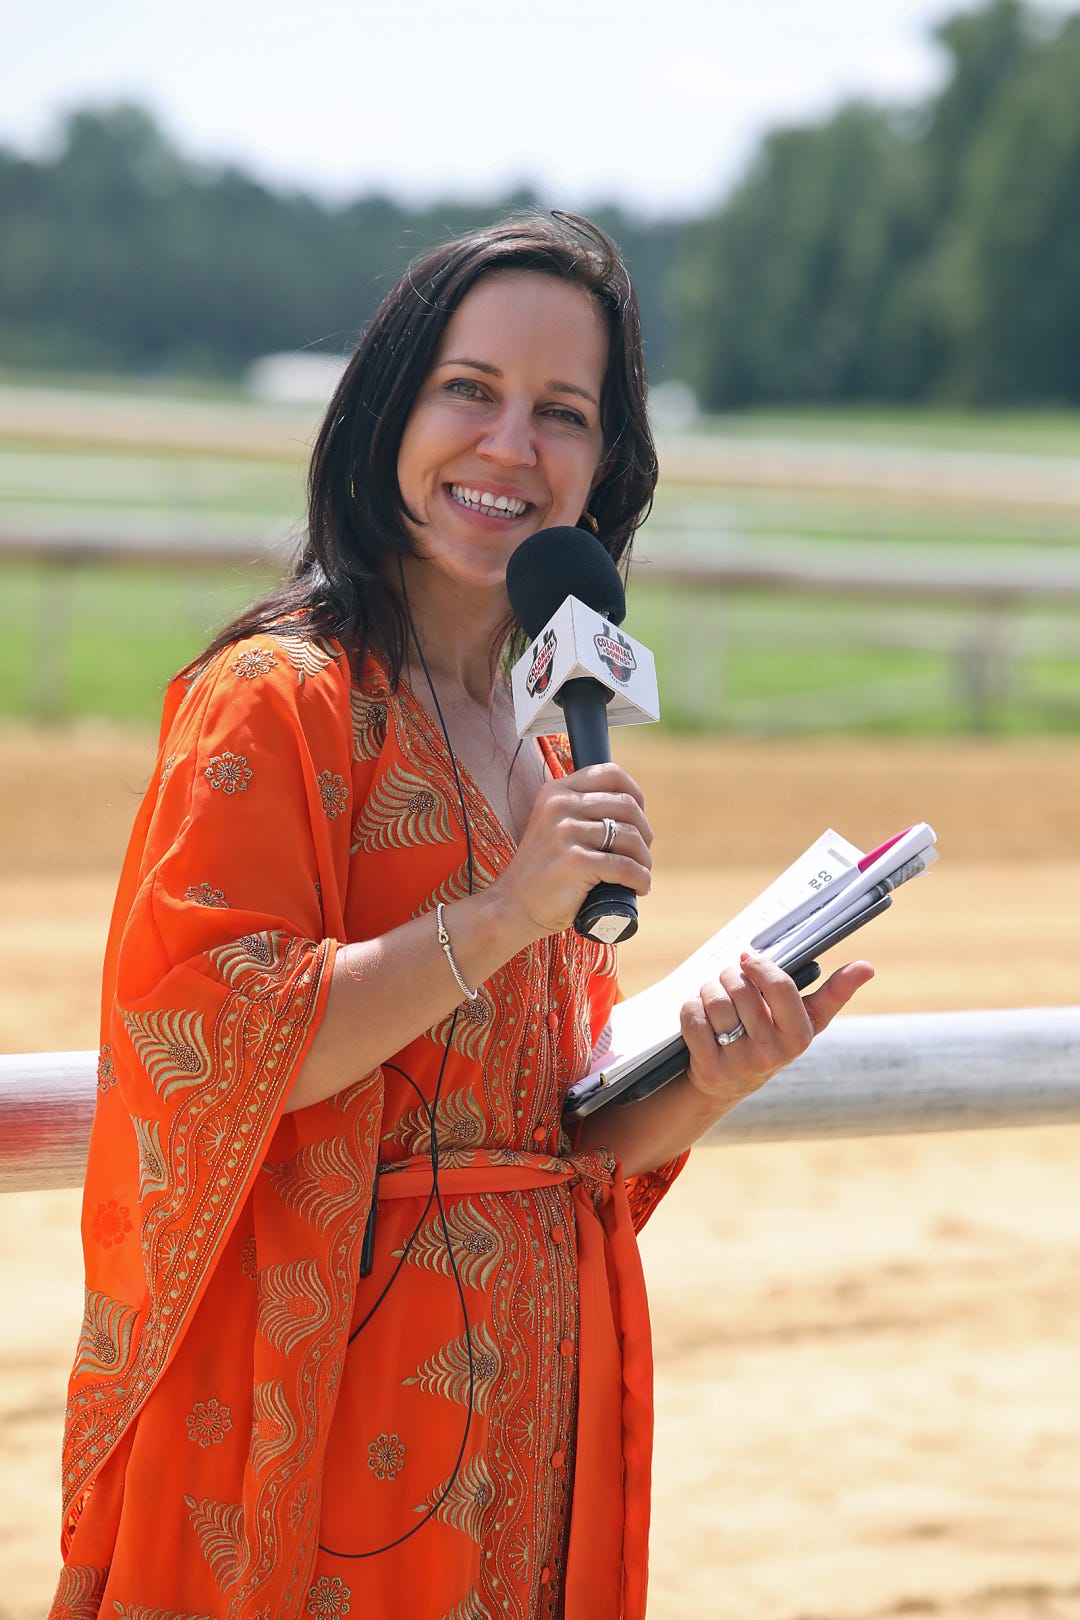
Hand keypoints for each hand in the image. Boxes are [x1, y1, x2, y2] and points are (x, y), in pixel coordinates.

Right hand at [490, 762, 652, 939]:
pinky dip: (640, 879)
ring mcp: (566, 833)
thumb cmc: (546, 868)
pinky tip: (640, 887)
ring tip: (640, 873)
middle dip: (643, 833)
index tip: (637, 820)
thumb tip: (634, 807)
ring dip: (644, 859)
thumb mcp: (556, 825)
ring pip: (630, 837)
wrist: (515, 905)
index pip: (611, 774)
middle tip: (640, 855)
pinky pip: (626, 867)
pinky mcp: (576, 862)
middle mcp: (560, 806)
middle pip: (627, 806)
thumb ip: (583, 808)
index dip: (635, 795)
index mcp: (556, 791)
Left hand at [680, 949, 873, 1113]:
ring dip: (708, 989)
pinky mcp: (710, 1070)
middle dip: (729, 976)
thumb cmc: (773, 1038)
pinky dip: (691, 1008)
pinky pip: (692, 1018)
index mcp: (799, 1036)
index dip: (760, 966)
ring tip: (715, 994)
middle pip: (740, 990)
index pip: (780, 986)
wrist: (730, 1083)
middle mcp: (772, 1054)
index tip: (748, 959)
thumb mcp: (805, 1020)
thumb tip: (867, 967)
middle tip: (729, 977)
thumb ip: (834, 993)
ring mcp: (740, 1065)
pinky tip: (701, 1014)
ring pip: (714, 1001)